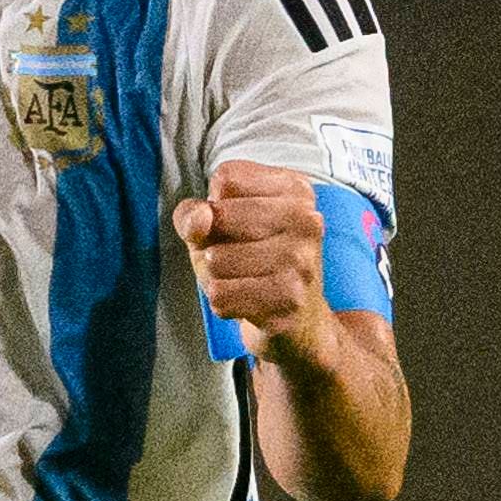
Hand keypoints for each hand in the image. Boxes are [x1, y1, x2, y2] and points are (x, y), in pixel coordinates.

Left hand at [174, 157, 328, 356]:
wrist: (299, 322)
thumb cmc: (253, 264)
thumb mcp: (217, 229)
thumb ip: (194, 214)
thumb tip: (199, 219)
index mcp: (295, 189)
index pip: (226, 178)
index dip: (214, 206)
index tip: (237, 226)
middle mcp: (306, 220)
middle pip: (219, 217)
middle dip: (212, 244)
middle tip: (239, 260)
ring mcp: (301, 260)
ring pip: (217, 260)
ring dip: (216, 278)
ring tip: (244, 282)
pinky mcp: (289, 300)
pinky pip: (221, 296)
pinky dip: (223, 304)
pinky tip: (247, 304)